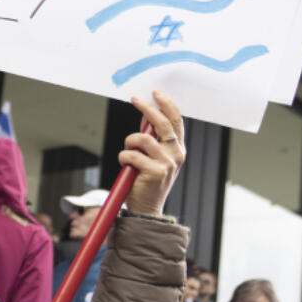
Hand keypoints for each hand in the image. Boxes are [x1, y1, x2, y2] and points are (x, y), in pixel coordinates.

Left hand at [120, 91, 184, 215]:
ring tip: (128, 153)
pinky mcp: (155, 172)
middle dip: (148, 109)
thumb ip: (151, 138)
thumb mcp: (153, 156)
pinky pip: (132, 155)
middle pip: (163, 123)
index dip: (166, 105)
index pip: (176, 121)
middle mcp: (176, 154)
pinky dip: (124, 157)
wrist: (146, 208)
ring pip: (142, 139)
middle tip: (135, 99)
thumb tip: (145, 115)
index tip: (155, 93)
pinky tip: (126, 166)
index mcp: (177, 148)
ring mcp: (167, 163)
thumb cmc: (147, 180)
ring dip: (129, 142)